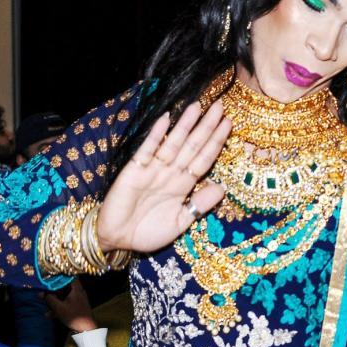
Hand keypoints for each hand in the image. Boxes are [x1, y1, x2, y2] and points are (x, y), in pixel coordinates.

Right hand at [45, 280, 95, 332]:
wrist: (86, 329)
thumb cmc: (73, 316)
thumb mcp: (59, 307)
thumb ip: (50, 299)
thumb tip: (41, 293)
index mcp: (76, 289)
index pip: (68, 277)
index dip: (58, 276)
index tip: (49, 277)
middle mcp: (79, 292)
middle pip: (64, 287)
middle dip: (53, 291)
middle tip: (43, 293)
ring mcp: (78, 300)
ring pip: (64, 297)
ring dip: (54, 302)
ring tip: (45, 307)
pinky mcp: (77, 307)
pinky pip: (67, 304)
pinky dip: (59, 308)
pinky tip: (50, 315)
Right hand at [98, 100, 230, 252]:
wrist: (118, 240)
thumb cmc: (148, 232)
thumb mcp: (180, 222)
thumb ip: (199, 206)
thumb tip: (222, 189)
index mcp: (183, 184)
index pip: (203, 159)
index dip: (216, 142)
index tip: (228, 125)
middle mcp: (170, 172)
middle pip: (192, 146)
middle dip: (206, 127)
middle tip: (219, 106)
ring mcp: (153, 169)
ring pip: (173, 143)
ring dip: (184, 125)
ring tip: (196, 106)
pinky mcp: (134, 170)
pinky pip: (147, 150)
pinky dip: (156, 136)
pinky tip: (166, 120)